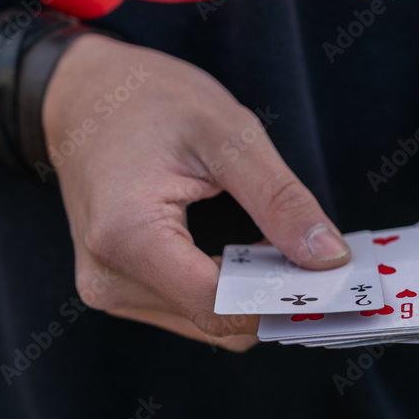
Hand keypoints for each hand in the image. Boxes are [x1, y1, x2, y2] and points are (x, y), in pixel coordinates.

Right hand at [42, 35, 350, 350]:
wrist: (84, 94)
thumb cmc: (150, 101)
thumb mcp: (228, 135)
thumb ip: (280, 201)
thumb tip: (329, 258)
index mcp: (126, 236)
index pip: (219, 307)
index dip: (282, 298)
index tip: (334, 281)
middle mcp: (108, 278)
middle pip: (216, 322)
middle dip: (272, 297)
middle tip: (315, 257)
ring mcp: (107, 288)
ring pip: (207, 323)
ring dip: (250, 294)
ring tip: (273, 245)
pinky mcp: (116, 287)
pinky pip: (188, 309)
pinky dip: (227, 289)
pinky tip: (243, 252)